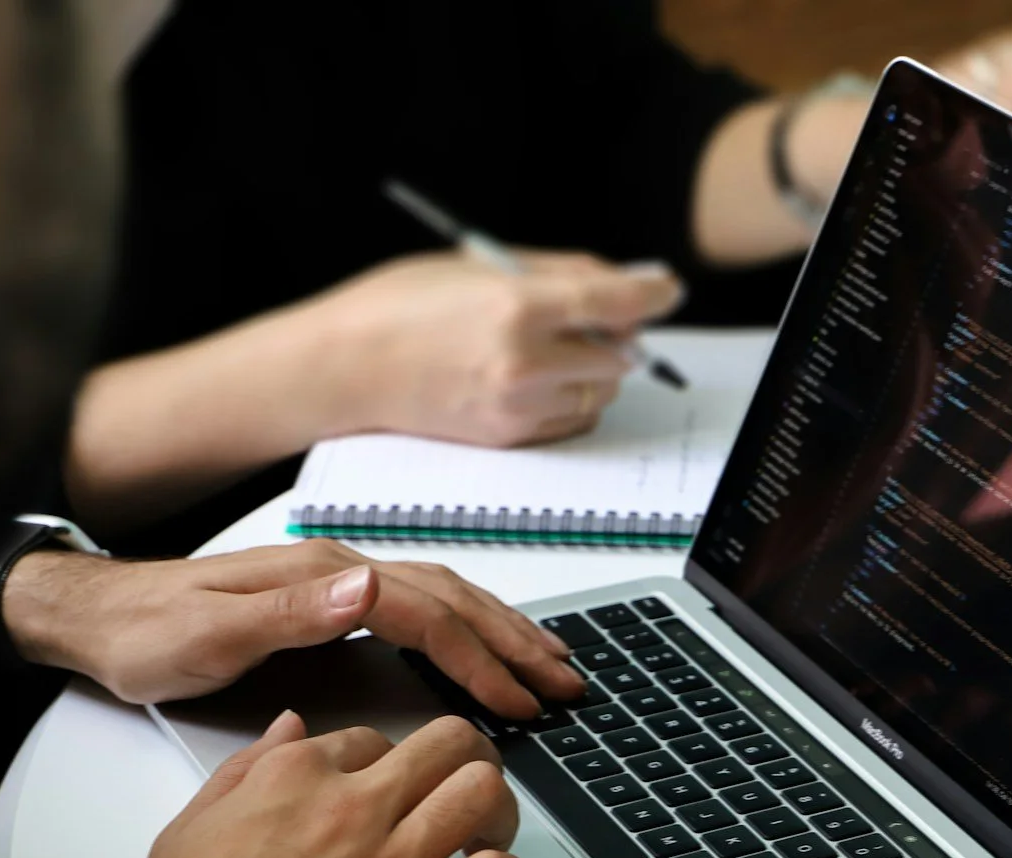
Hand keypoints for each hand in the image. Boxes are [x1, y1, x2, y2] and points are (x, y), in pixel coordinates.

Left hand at [1, 539, 584, 716]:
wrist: (95, 615)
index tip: (517, 700)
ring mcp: (335, 584)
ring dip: (499, 631)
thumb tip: (367, 588)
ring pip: (441, 599)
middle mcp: (337, 572)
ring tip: (547, 665)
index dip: (477, 657)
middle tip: (566, 683)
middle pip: (450, 598)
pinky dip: (463, 631)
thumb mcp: (210, 633)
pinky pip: (418, 611)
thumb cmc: (146, 633)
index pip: (424, 614)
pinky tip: (478, 653)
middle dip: (513, 640)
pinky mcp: (328, 603)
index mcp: (321, 578)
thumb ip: (291, 615)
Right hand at [59, 713, 526, 857]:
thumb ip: (250, 765)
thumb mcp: (196, 820)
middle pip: (450, 745)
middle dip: (468, 763)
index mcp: (295, 774)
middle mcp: (347, 809)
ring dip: (497, 813)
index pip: (378, 739)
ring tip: (484, 842)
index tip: (392, 801)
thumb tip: (293, 724)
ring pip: (483, 795)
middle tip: (466, 798)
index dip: (393, 770)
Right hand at [306, 250, 683, 447]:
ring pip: (600, 393)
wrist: (345, 368)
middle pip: (621, 354)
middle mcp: (524, 363)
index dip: (655, 293)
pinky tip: (530, 378)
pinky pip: (571, 422)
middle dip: (616, 334)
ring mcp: (517, 408)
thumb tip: (622, 280)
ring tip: (548, 348)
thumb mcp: (478, 264)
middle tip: (588, 316)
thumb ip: (558, 271)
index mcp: (518, 307)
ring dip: (593, 371)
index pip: (620, 303)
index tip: (667, 288)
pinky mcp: (508, 438)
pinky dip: (568, 400)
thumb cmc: (400, 305)